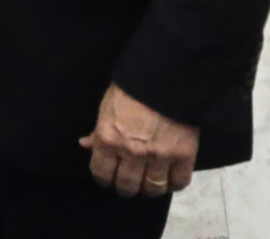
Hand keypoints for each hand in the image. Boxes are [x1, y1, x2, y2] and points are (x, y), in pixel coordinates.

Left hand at [80, 83, 198, 196]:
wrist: (164, 79)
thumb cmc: (129, 90)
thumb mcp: (106, 108)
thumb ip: (97, 131)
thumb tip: (85, 145)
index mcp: (109, 139)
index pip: (101, 173)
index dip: (103, 179)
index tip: (107, 179)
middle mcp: (132, 153)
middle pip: (127, 185)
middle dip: (125, 188)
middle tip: (128, 184)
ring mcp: (159, 156)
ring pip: (153, 188)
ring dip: (149, 189)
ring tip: (148, 183)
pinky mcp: (184, 156)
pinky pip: (179, 181)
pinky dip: (174, 184)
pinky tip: (170, 179)